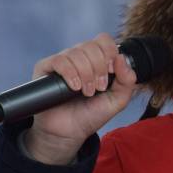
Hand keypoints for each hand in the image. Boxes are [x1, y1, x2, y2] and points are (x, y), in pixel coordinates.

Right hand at [24, 33, 138, 163]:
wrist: (69, 132)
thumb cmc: (90, 115)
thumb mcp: (117, 101)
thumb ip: (127, 81)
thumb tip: (122, 58)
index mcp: (96, 60)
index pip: (103, 40)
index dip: (109, 53)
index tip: (110, 72)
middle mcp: (79, 57)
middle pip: (91, 46)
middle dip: (98, 68)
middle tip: (98, 88)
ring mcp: (62, 62)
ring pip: (76, 53)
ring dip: (85, 74)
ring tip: (86, 92)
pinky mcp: (45, 68)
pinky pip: (59, 60)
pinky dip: (70, 73)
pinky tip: (74, 87)